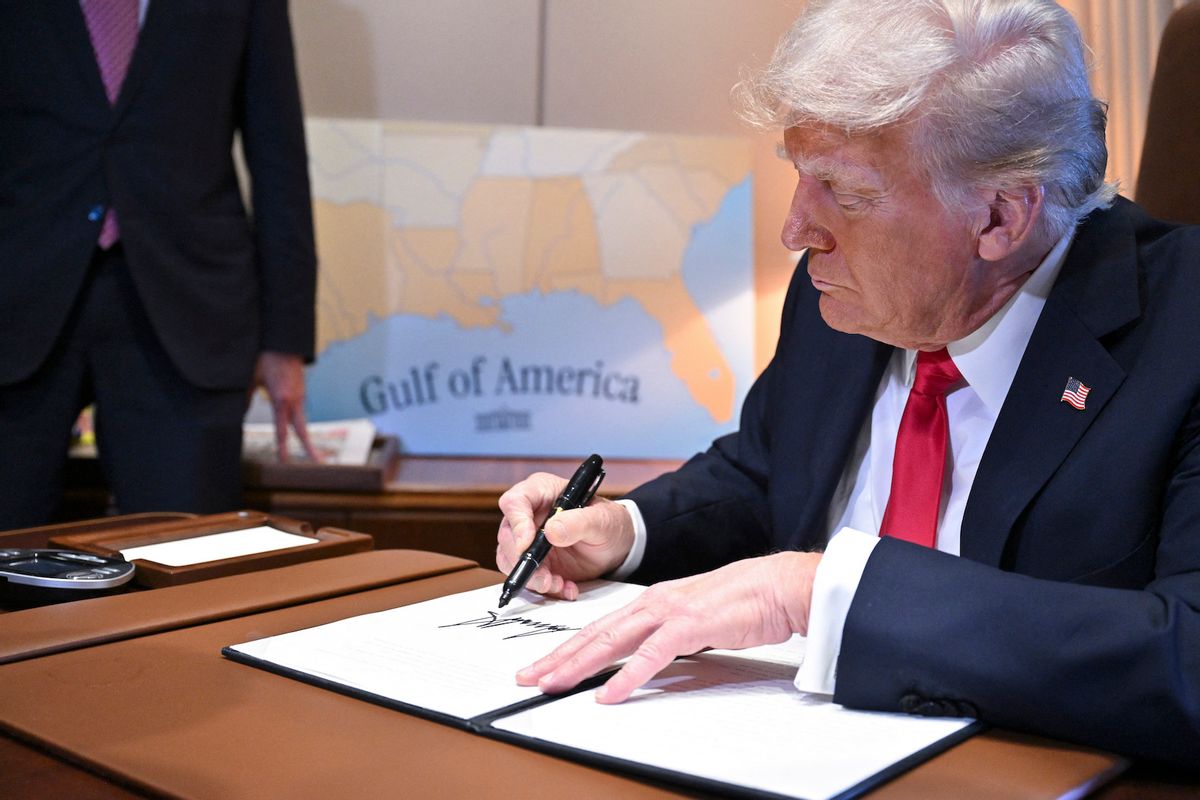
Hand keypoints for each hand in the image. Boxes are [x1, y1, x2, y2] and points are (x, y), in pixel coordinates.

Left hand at [252, 351, 318, 462]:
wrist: (284, 341)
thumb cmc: (266, 358)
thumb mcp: (250, 378)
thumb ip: (245, 397)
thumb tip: (236, 412)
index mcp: (281, 400)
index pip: (283, 430)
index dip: (283, 447)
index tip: (284, 462)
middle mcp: (295, 400)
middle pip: (303, 430)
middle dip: (310, 448)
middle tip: (319, 463)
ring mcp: (300, 395)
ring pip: (302, 420)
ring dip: (305, 436)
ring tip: (312, 452)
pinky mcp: (301, 391)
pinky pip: (301, 410)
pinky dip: (300, 422)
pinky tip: (297, 428)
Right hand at [496, 472, 635, 600]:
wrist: (615, 545)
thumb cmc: (608, 522)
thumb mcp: (602, 519)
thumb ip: (579, 522)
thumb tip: (552, 531)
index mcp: (542, 491)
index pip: (515, 501)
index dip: (517, 523)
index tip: (526, 545)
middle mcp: (529, 514)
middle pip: (507, 535)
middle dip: (523, 560)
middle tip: (544, 577)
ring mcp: (528, 538)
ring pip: (510, 559)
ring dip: (532, 578)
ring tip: (558, 584)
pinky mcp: (533, 561)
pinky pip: (526, 576)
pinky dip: (544, 586)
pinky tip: (566, 587)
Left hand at [516, 551, 820, 702]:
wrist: (776, 585)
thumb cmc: (741, 602)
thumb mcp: (692, 619)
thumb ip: (665, 636)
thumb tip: (645, 657)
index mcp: (651, 601)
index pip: (599, 628)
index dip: (566, 648)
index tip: (542, 665)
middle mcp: (652, 603)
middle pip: (595, 635)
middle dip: (557, 658)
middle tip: (527, 677)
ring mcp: (669, 613)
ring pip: (612, 642)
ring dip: (578, 665)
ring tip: (551, 683)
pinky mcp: (690, 627)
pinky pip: (651, 656)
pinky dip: (627, 677)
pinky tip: (607, 693)